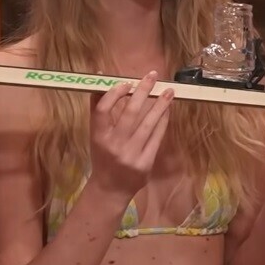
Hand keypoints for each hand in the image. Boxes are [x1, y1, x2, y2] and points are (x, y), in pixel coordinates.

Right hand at [89, 71, 173, 199]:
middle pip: (129, 114)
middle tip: (152, 76)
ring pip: (147, 124)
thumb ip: (98, 108)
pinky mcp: (145, 163)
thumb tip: (101, 77)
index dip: (114, 94)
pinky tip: (167, 110)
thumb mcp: (95, 134)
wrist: (110, 189)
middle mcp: (114, 146)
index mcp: (98, 137)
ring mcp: (131, 155)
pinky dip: (162, 122)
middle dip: (142, 92)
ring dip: (160, 105)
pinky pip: (156, 138)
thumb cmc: (102, 156)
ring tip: (169, 91)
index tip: (127, 83)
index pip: (103, 110)